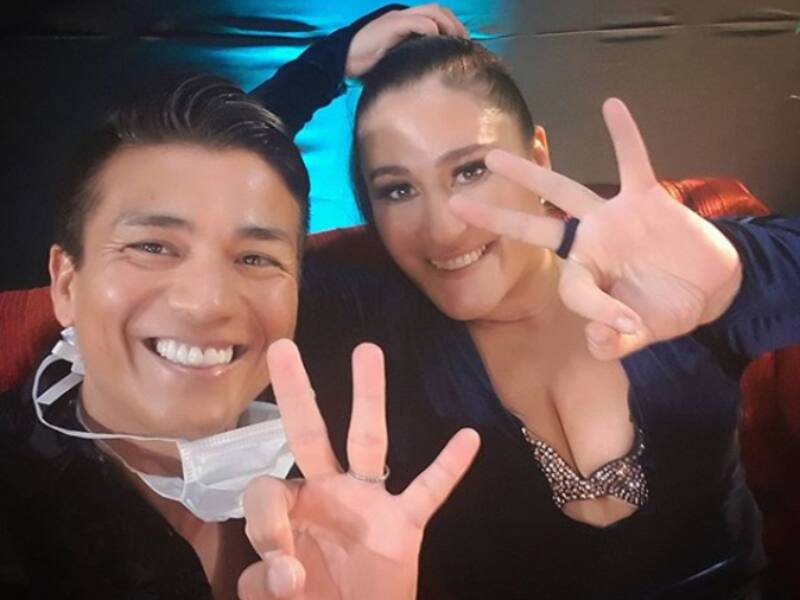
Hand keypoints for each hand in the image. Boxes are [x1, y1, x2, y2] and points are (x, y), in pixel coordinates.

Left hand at [237, 340, 479, 598]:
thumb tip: (289, 573)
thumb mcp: (274, 598)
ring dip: (368, 398)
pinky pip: (428, 492)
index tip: (281, 568)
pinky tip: (467, 438)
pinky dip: (447, 468)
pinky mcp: (404, 526)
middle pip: (309, 435)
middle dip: (296, 393)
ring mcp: (368, 505)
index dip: (265, 524)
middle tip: (284, 349)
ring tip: (367, 351)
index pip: (267, 492)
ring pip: (368, 442)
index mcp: (291, 510)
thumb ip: (267, 583)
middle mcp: (327, 494)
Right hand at [346, 4, 467, 77]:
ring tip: (457, 41)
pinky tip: (439, 42)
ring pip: (433, 12)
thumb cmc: (366, 66)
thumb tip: (432, 75)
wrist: (341, 61)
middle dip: (456, 25)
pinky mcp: (393, 25)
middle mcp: (404, 16)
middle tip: (466, 43)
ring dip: (449, 25)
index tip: (463, 46)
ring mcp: (398, 18)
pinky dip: (433, 30)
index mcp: (406, 24)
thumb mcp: (395, 63)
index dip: (452, 28)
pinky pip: (420, 22)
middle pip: (439, 10)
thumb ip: (412, 61)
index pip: (436, 17)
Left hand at [450, 98, 742, 360]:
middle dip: (497, 218)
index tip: (628, 327)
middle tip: (456, 204)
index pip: (573, 290)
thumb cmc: (668, 307)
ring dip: (532, 174)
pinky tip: (612, 106)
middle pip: (534, 228)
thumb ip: (620, 341)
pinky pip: (634, 162)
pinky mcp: (646, 200)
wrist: (709, 285)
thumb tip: (599, 341)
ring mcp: (612, 218)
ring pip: (564, 191)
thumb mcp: (645, 332)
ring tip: (494, 157)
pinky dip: (625, 137)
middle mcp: (588, 242)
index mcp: (586, 276)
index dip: (599, 311)